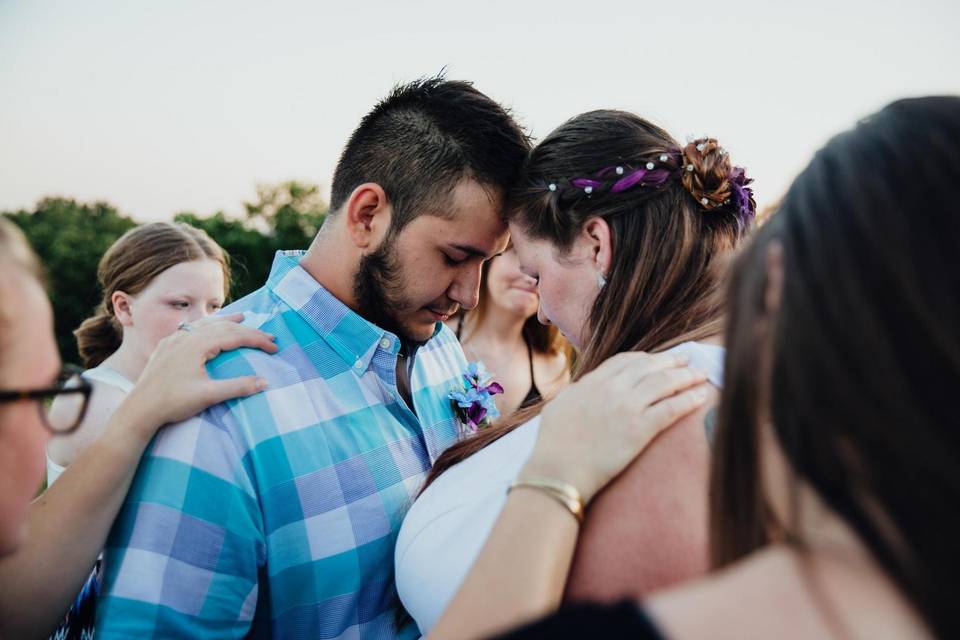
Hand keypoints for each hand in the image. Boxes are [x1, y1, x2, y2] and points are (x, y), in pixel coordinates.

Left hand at [123, 313, 277, 433]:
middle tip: (268, 335)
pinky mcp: (166, 347)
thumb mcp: (209, 396)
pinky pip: (190, 329)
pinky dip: (206, 325)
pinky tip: (207, 327)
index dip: (257, 340)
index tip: (275, 347)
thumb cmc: (173, 403)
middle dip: (248, 330)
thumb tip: (265, 382)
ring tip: (242, 317)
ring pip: (206, 323)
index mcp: (198, 345)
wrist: (139, 409)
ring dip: (226, 320)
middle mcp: (186, 337)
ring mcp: (174, 340)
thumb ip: (238, 387)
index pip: (235, 336)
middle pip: (223, 326)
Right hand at [522, 352, 709, 502]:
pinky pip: (671, 408)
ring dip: (687, 376)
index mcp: (592, 382)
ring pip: (664, 383)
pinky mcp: (640, 428)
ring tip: (701, 374)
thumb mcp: (558, 406)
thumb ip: (575, 393)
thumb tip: (582, 387)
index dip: (646, 358)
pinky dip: (689, 399)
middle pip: (649, 366)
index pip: (625, 361)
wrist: (558, 470)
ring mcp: (627, 406)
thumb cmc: (552, 445)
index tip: (658, 359)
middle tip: (687, 360)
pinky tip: (702, 396)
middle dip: (671, 361)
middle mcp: (611, 388)